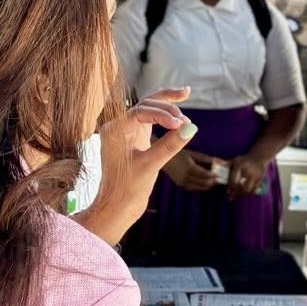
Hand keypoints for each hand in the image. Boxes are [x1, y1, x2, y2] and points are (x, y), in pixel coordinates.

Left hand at [77, 89, 193, 246]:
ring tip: (186, 97)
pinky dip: (165, 118)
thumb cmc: (126, 190)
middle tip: (186, 118)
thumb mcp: (150, 166)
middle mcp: (119, 127)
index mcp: (115, 131)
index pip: (141, 111)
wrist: (116, 208)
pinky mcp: (135, 138)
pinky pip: (151, 120)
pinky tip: (178, 114)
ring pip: (149, 109)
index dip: (163, 114)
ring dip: (167, 106)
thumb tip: (191, 128)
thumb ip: (170, 145)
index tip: (180, 124)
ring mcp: (127, 131)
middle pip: (145, 104)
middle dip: (167, 105)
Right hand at [164, 149, 222, 190]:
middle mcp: (185, 177)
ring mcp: (182, 182)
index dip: (214, 175)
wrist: (164, 160)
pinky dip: (201, 187)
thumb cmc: (180, 154)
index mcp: (189, 168)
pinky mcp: (180, 185)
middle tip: (220, 179)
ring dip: (208, 185)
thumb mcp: (194, 154)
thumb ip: (207, 159)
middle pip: (204, 182)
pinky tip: (205, 183)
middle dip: (213, 181)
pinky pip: (193, 188)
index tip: (221, 174)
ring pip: (199, 187)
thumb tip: (220, 161)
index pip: (205, 175)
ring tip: (214, 181)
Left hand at [227, 155, 267, 199]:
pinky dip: (249, 193)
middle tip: (232, 196)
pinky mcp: (261, 179)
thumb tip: (214, 166)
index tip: (228, 192)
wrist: (259, 157)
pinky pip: (254, 189)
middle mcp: (248, 171)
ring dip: (242, 194)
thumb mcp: (235, 160)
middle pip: (241, 187)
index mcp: (240, 166)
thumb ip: (226, 165)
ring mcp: (256, 175)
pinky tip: (245, 193)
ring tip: (238, 195)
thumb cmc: (244, 160)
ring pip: (248, 190)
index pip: (234, 181)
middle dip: (236, 193)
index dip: (230, 188)